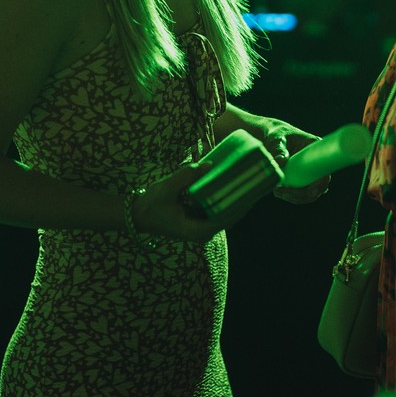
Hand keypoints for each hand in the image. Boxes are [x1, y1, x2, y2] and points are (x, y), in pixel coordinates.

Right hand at [131, 159, 255, 243]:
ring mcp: (202, 226)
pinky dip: (226, 197)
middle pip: (230, 216)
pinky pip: (218, 208)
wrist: (137, 216)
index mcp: (196, 231)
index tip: (253, 192)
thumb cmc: (150, 205)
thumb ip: (186, 177)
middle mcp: (203, 232)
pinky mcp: (200, 219)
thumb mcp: (166, 189)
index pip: (225, 219)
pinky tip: (235, 183)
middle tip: (258, 182)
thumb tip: (209, 164)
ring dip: (238, 198)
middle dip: (245, 200)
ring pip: (226, 212)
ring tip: (253, 181)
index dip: (241, 206)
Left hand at [240, 114, 330, 204]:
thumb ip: (278, 149)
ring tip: (277, 191)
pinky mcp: (304, 179)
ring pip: (310, 192)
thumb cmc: (276, 135)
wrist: (272, 136)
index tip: (309, 192)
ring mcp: (311, 171)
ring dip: (295, 197)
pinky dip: (292, 196)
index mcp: (314, 147)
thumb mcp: (276, 140)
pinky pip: (302, 193)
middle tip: (280, 191)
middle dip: (301, 194)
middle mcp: (317, 161)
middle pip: (318, 186)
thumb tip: (280, 162)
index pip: (324, 169)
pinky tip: (279, 191)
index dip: (320, 184)